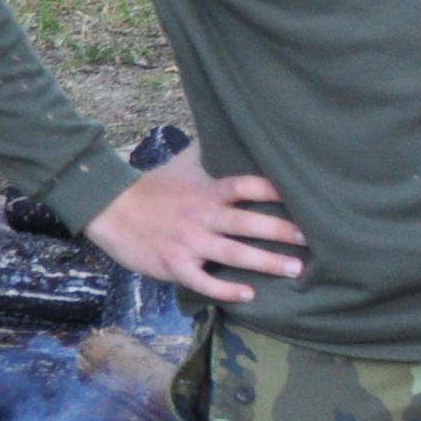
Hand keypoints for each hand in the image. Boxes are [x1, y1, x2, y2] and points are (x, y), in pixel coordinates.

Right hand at [85, 145, 305, 301]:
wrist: (108, 208)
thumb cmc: (152, 187)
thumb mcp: (182, 164)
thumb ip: (210, 151)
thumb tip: (231, 125)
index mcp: (207, 191)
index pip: (246, 185)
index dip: (273, 189)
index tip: (303, 194)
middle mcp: (202, 216)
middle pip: (247, 223)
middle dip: (281, 231)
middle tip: (312, 240)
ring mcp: (188, 242)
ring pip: (233, 254)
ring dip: (265, 262)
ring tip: (296, 269)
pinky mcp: (174, 265)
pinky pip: (203, 282)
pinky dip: (226, 290)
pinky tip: (250, 295)